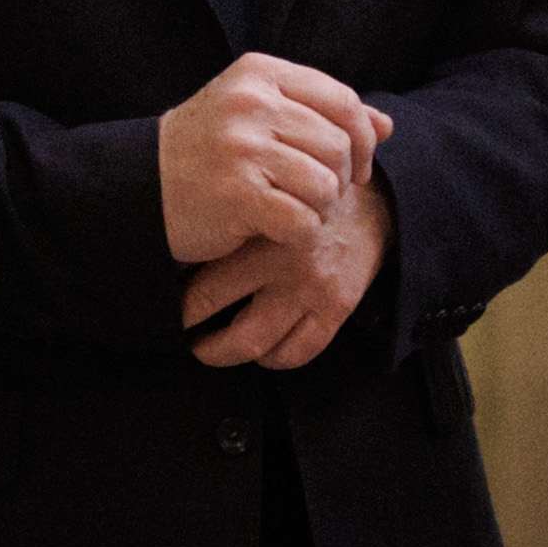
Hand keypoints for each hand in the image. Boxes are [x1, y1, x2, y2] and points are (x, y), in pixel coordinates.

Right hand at [161, 54, 387, 264]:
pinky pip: (302, 221)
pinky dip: (297, 233)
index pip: (343, 100)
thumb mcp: (261, 116)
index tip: (355, 167)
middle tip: (314, 195)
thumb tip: (386, 125)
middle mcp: (251, 103)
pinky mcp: (236, 194)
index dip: (362, 139)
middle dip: (339, 180)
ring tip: (291, 209)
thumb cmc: (210, 151)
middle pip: (339, 146)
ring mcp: (241, 148)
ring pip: (326, 185)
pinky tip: (273, 228)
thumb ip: (323, 114)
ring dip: (318, 209)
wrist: (142, 187)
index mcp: (260, 73)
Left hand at [187, 171, 392, 370]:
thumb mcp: (271, 188)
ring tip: (210, 349)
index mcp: (261, 232)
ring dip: (226, 353)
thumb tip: (182, 243)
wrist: (378, 197)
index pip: (203, 284)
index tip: (169, 302)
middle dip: (194, 332)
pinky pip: (299, 351)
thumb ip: (234, 212)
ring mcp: (312, 290)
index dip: (178, 302)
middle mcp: (285, 264)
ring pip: (256, 344)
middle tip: (182, 333)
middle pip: (218, 314)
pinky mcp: (337, 307)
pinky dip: (276, 358)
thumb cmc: (312, 190)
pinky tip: (264, 351)